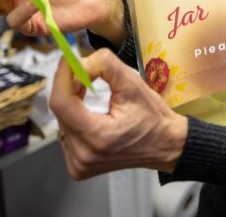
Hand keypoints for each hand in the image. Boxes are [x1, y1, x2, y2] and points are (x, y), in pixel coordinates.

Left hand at [50, 49, 187, 177]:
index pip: (61, 103)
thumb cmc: (152, 115)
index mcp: (97, 137)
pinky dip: (73, 116)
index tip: (68, 58)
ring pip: (61, 120)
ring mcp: (78, 164)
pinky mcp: (77, 167)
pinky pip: (66, 133)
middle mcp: (82, 155)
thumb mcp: (132, 83)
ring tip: (87, 88)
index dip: (62, 76)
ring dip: (70, 100)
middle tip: (83, 69)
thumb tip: (79, 62)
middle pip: (60, 111)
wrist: (164, 145)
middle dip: (68, 85)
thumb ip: (104, 65)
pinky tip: (87, 109)